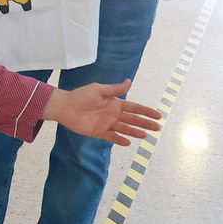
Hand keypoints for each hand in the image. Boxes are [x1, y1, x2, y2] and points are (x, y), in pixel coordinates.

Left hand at [45, 80, 161, 145]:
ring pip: (124, 129)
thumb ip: (115, 89)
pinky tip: (128, 142)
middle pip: (133, 119)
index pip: (134, 108)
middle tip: (157, 128)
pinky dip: (119, 139)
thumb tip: (129, 81)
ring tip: (145, 135)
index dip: (146, 111)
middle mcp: (113, 114)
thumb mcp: (99, 90)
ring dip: (135, 132)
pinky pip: (111, 137)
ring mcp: (107, 124)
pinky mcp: (99, 132)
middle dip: (145, 123)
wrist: (64, 106)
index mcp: (115, 103)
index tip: (158, 115)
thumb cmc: (80, 96)